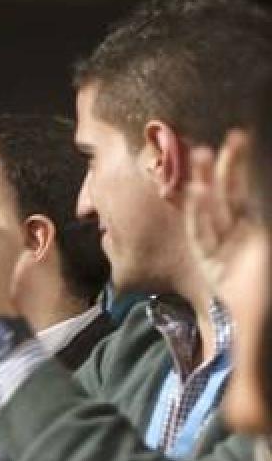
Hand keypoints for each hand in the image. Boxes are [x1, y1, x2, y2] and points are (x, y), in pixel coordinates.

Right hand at [186, 130, 255, 298]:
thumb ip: (252, 207)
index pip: (243, 192)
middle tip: (213, 143)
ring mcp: (224, 249)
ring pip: (212, 210)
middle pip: (228, 196)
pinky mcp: (211, 264)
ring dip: (205, 183)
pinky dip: (198, 212)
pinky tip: (195, 192)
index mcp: (255, 230)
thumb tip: (221, 185)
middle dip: (221, 170)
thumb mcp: (263, 240)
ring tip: (200, 156)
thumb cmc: (266, 285)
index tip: (239, 137)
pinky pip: (202, 233)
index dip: (239, 166)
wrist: (263, 322)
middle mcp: (240, 236)